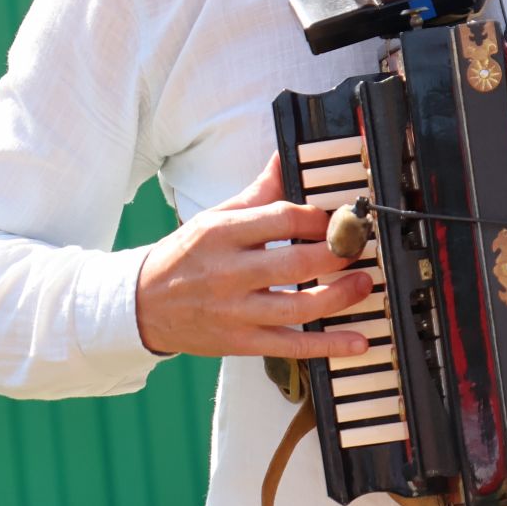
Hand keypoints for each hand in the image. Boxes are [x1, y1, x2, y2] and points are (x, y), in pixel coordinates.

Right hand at [134, 153, 374, 358]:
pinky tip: (358, 341)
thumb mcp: (215, 217)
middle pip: (297, 263)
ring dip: (341, 296)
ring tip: (364, 282)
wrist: (142, 305)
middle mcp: (229, 273)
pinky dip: (329, 345)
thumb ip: (258, 193)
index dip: (320, 218)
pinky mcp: (242, 343)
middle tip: (361, 247)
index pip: (283, 219)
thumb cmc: (185, 256)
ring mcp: (236, 312)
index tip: (340, 218)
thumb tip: (283, 158)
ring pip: (299, 307)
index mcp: (223, 234)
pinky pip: (292, 346)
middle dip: (338, 254)